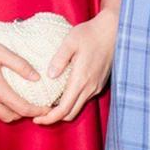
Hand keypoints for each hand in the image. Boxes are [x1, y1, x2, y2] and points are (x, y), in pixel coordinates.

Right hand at [0, 31, 48, 122]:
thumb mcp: (0, 52)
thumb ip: (20, 65)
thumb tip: (37, 77)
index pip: (22, 108)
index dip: (38, 111)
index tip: (48, 109)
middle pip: (10, 117)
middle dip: (23, 114)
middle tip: (33, 105)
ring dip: (8, 110)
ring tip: (16, 98)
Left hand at [33, 8, 117, 124]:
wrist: (113, 30)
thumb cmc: (91, 33)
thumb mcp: (70, 41)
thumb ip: (59, 59)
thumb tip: (49, 75)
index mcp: (81, 80)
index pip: (64, 110)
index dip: (49, 119)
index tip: (36, 119)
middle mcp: (90, 88)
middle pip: (70, 114)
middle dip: (54, 118)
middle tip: (39, 112)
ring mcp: (96, 87)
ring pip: (78, 107)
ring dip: (64, 109)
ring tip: (48, 103)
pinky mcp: (99, 83)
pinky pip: (84, 98)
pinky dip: (72, 101)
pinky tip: (62, 92)